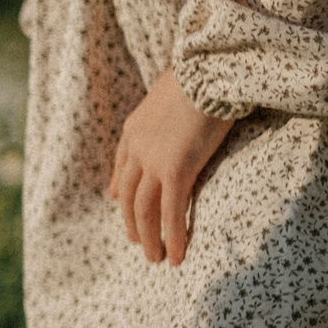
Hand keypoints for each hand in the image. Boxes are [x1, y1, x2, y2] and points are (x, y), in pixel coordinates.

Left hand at [106, 69, 234, 265]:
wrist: (208, 69)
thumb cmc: (202, 75)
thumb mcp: (172, 94)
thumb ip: (165, 113)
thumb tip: (168, 116)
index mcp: (135, 128)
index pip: (122, 166)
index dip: (121, 188)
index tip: (119, 203)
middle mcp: (137, 148)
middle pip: (129, 195)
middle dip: (132, 222)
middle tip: (138, 243)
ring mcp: (153, 162)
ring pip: (144, 211)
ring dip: (150, 239)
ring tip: (157, 258)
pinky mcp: (176, 171)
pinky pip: (171, 213)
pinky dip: (173, 237)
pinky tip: (178, 256)